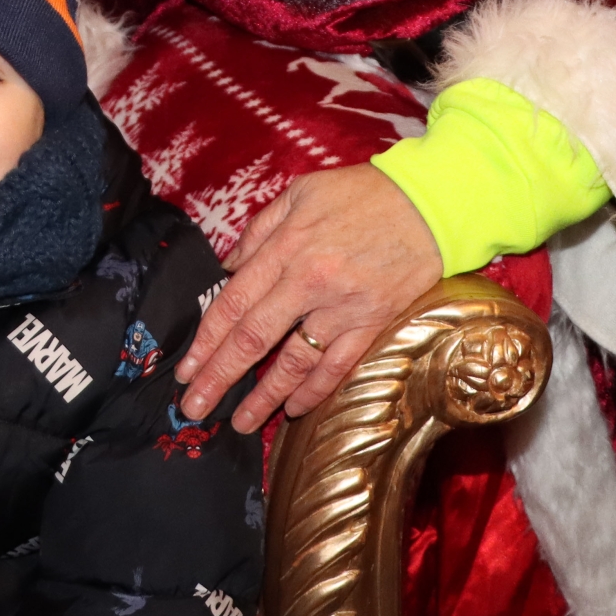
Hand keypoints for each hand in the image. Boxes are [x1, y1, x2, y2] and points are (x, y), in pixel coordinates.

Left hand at [174, 163, 442, 433]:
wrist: (430, 203)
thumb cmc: (360, 193)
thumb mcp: (299, 193)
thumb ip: (259, 231)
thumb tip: (228, 268)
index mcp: (285, 247)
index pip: (233, 304)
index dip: (205, 340)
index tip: (185, 369)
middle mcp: (309, 281)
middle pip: (254, 338)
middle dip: (220, 377)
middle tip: (195, 408)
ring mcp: (343, 306)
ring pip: (295, 362)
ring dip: (264, 397)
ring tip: (239, 423)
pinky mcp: (374, 322)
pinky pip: (339, 366)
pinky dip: (315, 391)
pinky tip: (293, 409)